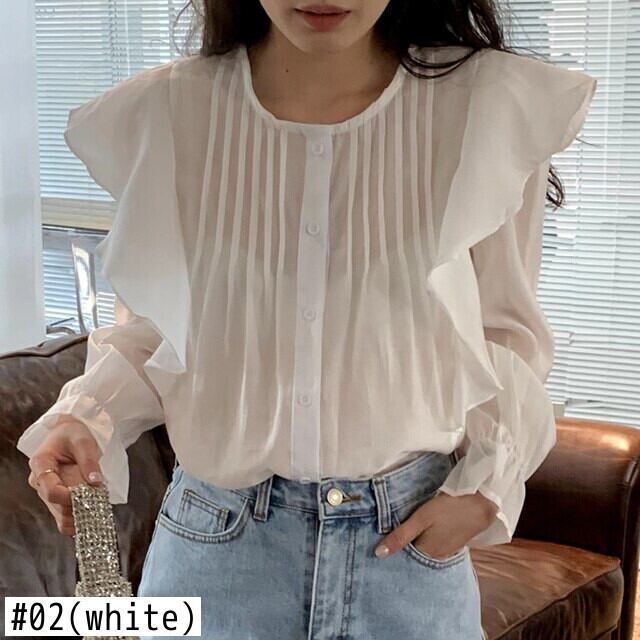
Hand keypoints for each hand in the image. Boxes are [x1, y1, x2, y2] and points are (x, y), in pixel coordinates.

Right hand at [25, 418, 104, 536]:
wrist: (71, 433)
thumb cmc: (75, 433)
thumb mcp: (84, 440)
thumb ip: (89, 460)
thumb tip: (95, 483)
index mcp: (40, 463)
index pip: (50, 490)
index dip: (69, 496)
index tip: (89, 492)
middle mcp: (39, 482)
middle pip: (57, 505)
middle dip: (80, 504)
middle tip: (100, 494)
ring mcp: (47, 493)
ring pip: (61, 516)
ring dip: (82, 513)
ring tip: (98, 499)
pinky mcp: (56, 501)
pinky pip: (65, 521)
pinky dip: (80, 520)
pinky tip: (93, 510)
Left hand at [374, 491, 497, 558]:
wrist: (480, 503)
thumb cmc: (448, 508)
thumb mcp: (420, 519)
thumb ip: (401, 536)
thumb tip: (378, 554)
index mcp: (426, 554)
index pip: (403, 559)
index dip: (391, 552)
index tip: (378, 545)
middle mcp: (436, 558)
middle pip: (413, 557)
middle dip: (401, 550)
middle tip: (387, 539)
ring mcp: (447, 552)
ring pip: (424, 552)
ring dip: (414, 546)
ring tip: (402, 535)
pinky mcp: (453, 544)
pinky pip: (434, 548)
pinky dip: (426, 543)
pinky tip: (422, 534)